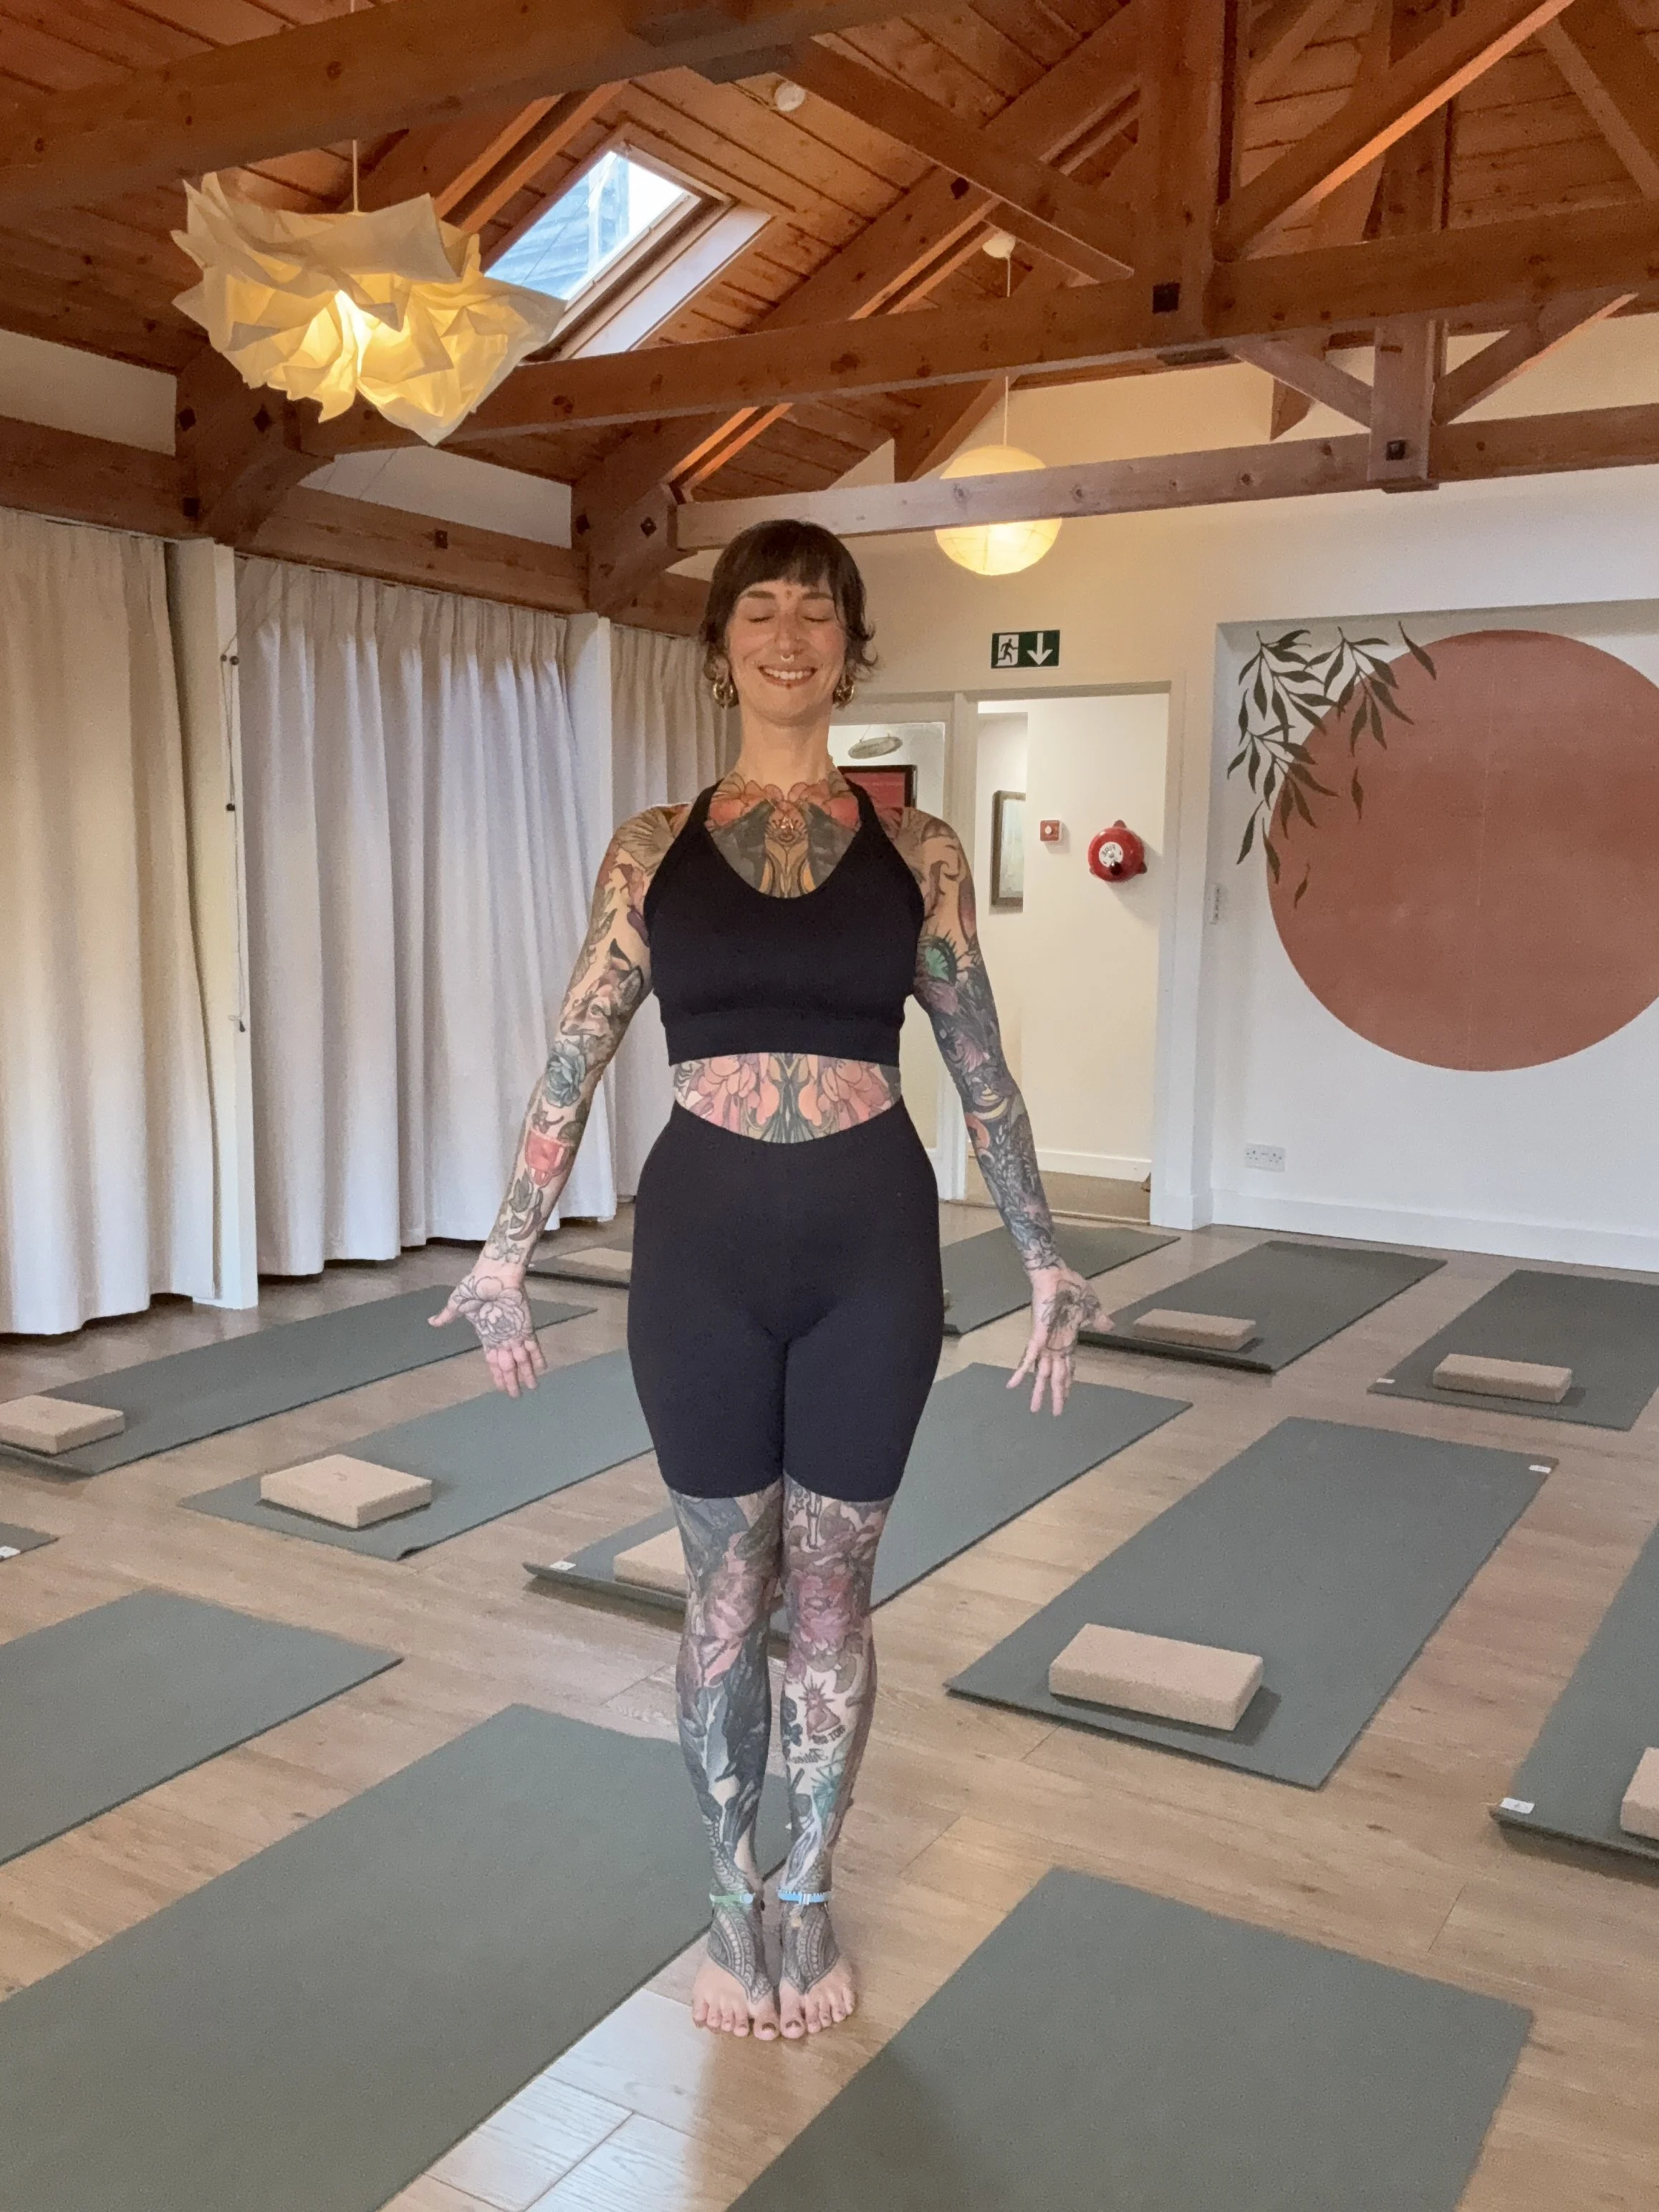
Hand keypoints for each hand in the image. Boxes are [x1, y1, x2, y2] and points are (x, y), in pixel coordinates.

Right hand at [430, 1264, 547, 1397]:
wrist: (494, 1273)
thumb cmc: (476, 1286)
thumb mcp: (457, 1303)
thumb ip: (448, 1316)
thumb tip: (432, 1322)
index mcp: (487, 1334)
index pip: (493, 1360)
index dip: (497, 1374)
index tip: (500, 1387)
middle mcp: (502, 1337)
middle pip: (508, 1365)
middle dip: (512, 1380)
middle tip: (516, 1395)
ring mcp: (515, 1332)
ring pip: (522, 1359)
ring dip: (527, 1373)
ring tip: (532, 1388)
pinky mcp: (525, 1326)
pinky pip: (533, 1345)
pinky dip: (537, 1357)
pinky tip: (542, 1369)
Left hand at [1008, 1264, 1100, 1415]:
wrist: (1057, 1274)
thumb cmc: (1072, 1288)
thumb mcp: (1091, 1307)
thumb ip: (1098, 1319)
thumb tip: (1110, 1325)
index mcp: (1067, 1340)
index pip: (1067, 1367)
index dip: (1067, 1382)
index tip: (1066, 1396)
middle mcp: (1055, 1345)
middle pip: (1056, 1376)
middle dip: (1056, 1394)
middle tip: (1054, 1413)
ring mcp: (1045, 1342)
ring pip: (1042, 1373)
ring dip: (1039, 1391)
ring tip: (1035, 1409)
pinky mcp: (1037, 1336)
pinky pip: (1027, 1358)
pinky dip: (1020, 1372)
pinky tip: (1011, 1385)